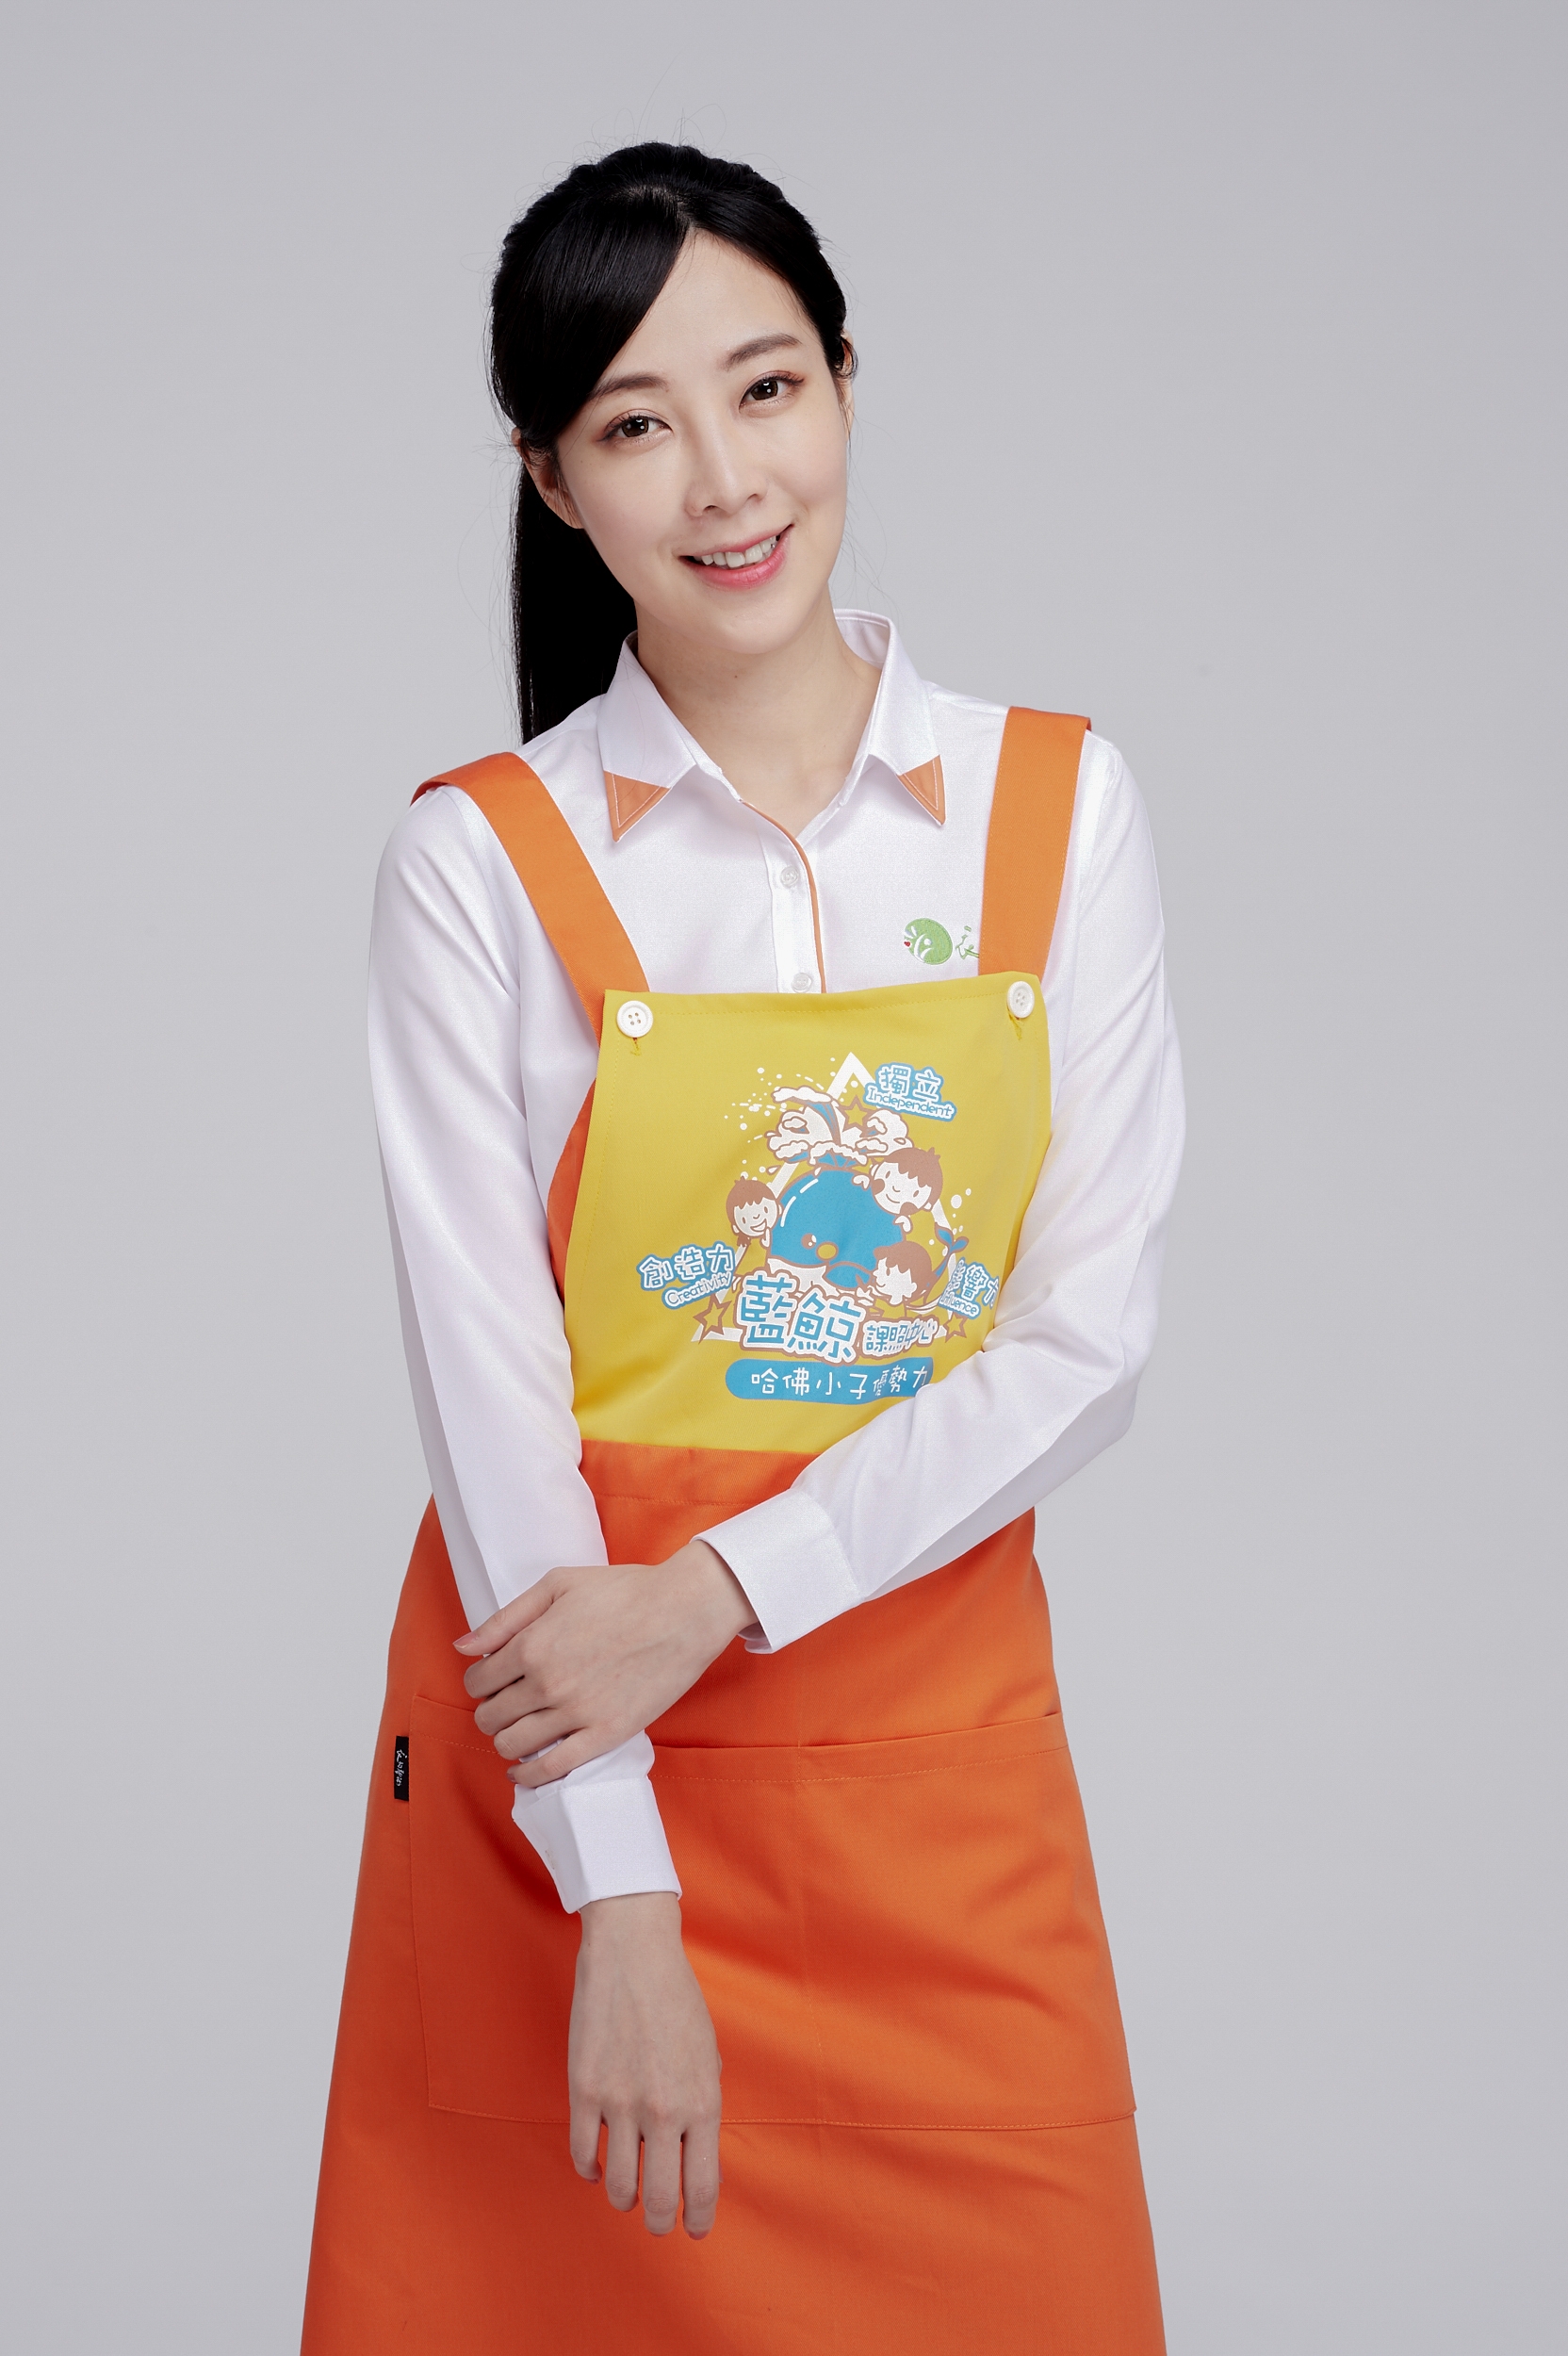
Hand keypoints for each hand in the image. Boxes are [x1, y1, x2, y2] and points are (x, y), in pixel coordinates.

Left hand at [454, 1542, 754, 1785]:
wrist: (685, 1610)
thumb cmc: (625, 1590)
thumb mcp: (558, 1584)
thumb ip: (506, 1617)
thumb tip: (463, 1647)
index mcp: (532, 1644)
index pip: (477, 1681)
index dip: (479, 1681)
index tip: (492, 1679)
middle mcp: (547, 1683)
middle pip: (491, 1716)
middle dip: (491, 1710)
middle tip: (506, 1702)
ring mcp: (576, 1713)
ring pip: (512, 1745)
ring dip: (505, 1740)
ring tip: (518, 1730)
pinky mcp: (605, 1734)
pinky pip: (552, 1769)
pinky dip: (529, 1775)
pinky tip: (523, 1770)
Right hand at [569, 1893, 721, 2237]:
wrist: (633, 1953)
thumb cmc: (676, 2001)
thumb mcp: (707, 2056)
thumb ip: (701, 2107)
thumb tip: (691, 2155)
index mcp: (703, 2101)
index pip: (703, 2183)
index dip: (700, 2216)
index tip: (696, 2229)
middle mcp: (663, 2109)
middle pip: (660, 2197)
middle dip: (659, 2221)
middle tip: (657, 2224)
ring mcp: (621, 2101)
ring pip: (619, 2183)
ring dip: (625, 2199)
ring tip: (628, 2196)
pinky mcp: (584, 2090)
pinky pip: (584, 2153)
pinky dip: (591, 2170)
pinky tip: (597, 2168)